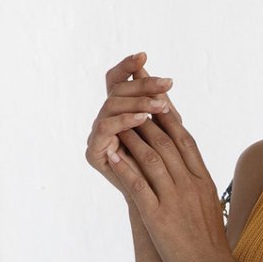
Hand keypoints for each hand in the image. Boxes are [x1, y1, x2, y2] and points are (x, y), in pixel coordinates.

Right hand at [84, 51, 172, 205]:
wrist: (161, 206)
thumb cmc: (167, 170)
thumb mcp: (169, 134)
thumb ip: (164, 109)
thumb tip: (165, 80)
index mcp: (120, 112)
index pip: (117, 81)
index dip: (127, 67)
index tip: (144, 55)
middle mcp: (106, 120)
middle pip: (116, 91)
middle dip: (142, 84)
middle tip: (167, 83)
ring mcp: (98, 135)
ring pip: (111, 106)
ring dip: (138, 102)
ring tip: (161, 104)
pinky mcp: (94, 152)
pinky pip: (105, 129)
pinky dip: (125, 121)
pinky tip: (144, 119)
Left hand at [105, 75, 233, 261]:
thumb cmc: (210, 244)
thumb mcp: (210, 207)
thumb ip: (200, 186)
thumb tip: (190, 170)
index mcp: (203, 180)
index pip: (185, 140)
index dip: (170, 117)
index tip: (157, 100)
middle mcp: (190, 184)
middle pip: (167, 142)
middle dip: (147, 117)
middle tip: (131, 99)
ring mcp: (174, 199)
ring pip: (152, 157)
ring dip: (133, 136)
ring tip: (117, 121)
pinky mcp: (158, 216)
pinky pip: (138, 184)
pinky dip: (125, 166)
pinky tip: (112, 153)